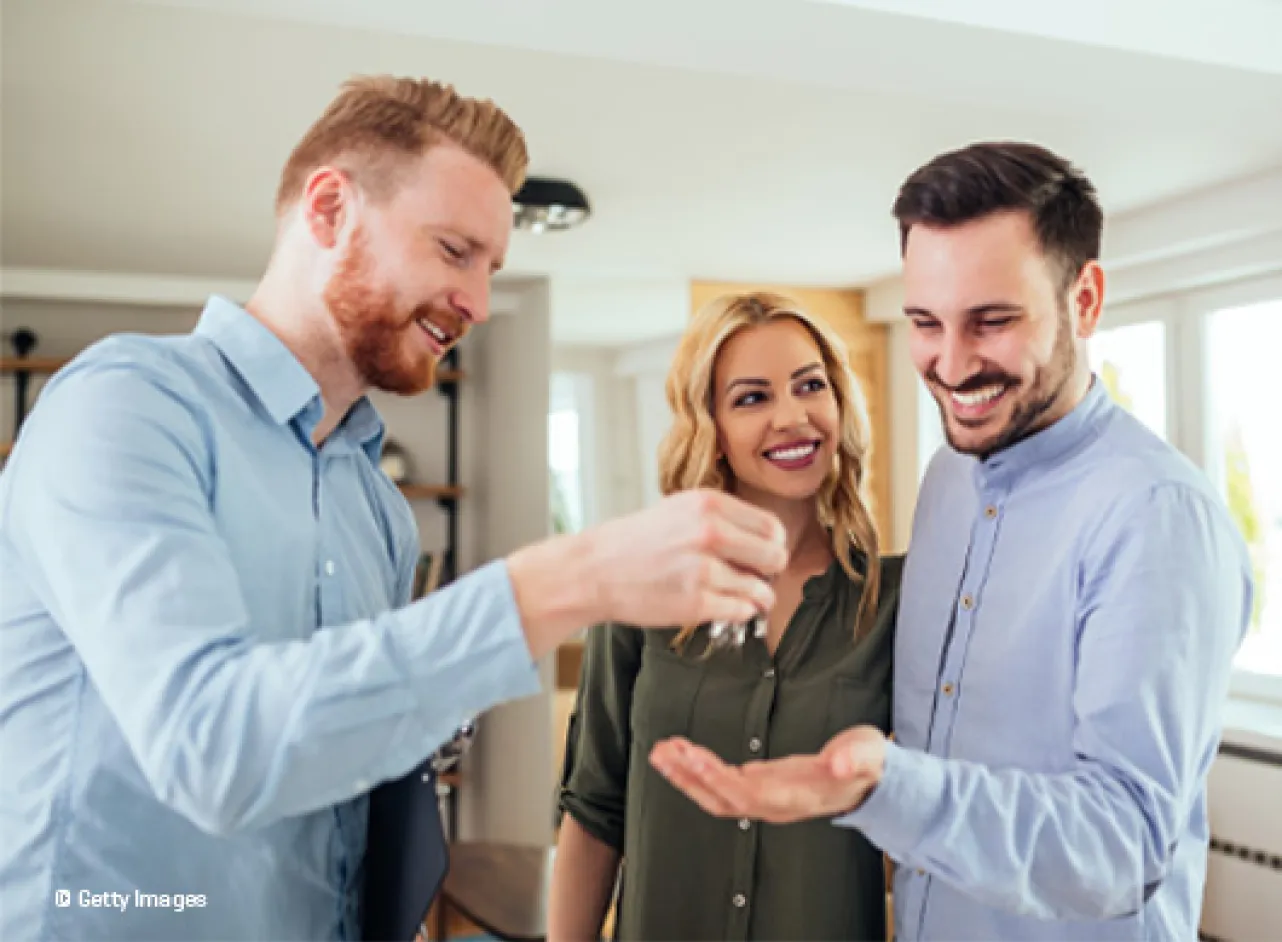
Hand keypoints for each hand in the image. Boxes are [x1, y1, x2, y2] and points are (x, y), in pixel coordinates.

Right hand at [590, 489, 786, 627]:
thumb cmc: (634, 542)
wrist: (592, 570)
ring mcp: (703, 569)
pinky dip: (739, 612)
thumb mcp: (678, 510)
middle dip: (770, 571)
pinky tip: (726, 606)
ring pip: (761, 590)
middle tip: (757, 577)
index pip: (771, 527)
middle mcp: (709, 533)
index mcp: (708, 504)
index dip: (772, 544)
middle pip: (774, 557)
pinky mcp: (696, 603)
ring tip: (744, 597)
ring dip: (758, 597)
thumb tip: (767, 541)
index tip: (764, 554)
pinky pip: (741, 611)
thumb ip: (721, 518)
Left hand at [648, 726, 886, 823]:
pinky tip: (681, 755)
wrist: (870, 782)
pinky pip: (721, 787)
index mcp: (798, 795)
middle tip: (665, 751)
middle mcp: (777, 804)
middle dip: (691, 777)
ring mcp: (767, 799)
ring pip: (718, 797)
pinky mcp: (760, 788)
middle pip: (724, 798)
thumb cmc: (867, 765)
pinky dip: (698, 773)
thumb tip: (839, 764)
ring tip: (662, 753)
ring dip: (687, 777)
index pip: (751, 792)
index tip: (693, 758)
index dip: (720, 778)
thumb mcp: (868, 754)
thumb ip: (854, 758)